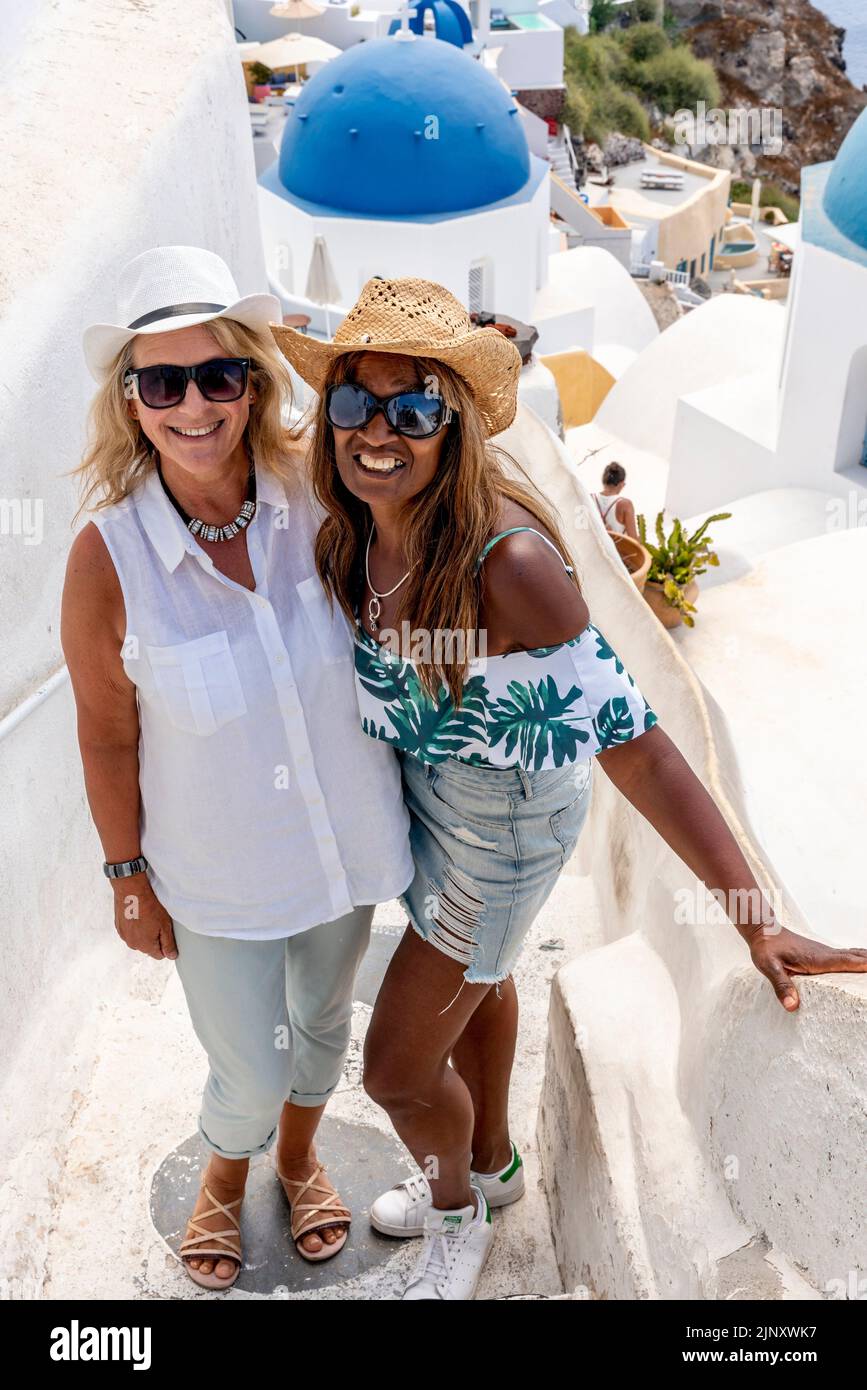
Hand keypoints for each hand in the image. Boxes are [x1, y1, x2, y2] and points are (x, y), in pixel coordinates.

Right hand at [111, 872, 177, 959]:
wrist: (131, 889)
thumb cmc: (149, 905)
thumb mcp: (165, 925)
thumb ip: (168, 944)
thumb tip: (171, 956)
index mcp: (145, 946)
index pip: (159, 955)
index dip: (165, 945)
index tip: (165, 932)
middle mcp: (132, 944)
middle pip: (148, 947)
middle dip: (153, 938)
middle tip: (157, 921)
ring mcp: (124, 935)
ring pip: (138, 939)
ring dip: (143, 932)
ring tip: (147, 916)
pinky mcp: (118, 926)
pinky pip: (130, 931)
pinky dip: (134, 925)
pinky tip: (139, 914)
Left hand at [746, 924, 866, 1011]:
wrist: (763, 929)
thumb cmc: (766, 948)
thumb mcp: (769, 967)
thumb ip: (781, 985)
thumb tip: (792, 1006)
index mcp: (817, 959)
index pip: (846, 962)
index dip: (864, 965)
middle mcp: (825, 954)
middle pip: (856, 958)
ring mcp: (825, 953)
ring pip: (853, 956)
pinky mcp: (823, 954)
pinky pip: (847, 957)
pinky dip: (860, 958)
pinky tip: (865, 962)